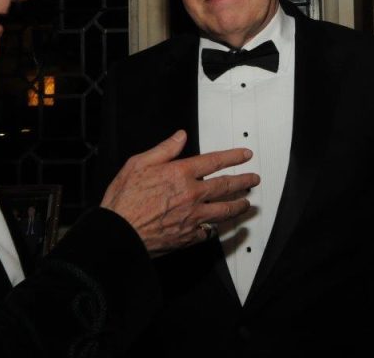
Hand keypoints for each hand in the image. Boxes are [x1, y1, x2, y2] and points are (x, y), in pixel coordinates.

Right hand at [100, 130, 259, 255]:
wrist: (119, 233)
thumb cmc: (124, 200)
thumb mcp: (138, 164)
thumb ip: (163, 150)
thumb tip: (180, 137)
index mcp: (180, 174)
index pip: (215, 161)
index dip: (233, 157)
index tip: (245, 155)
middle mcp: (192, 195)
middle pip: (226, 186)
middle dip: (243, 180)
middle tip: (254, 178)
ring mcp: (193, 217)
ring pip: (224, 210)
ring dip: (239, 205)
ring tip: (247, 202)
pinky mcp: (189, 236)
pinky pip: (210, 232)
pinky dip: (217, 228)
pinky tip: (221, 226)